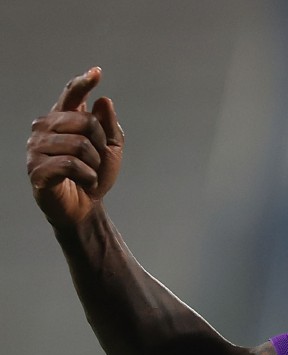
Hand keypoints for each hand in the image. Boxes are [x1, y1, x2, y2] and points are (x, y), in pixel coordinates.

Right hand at [27, 67, 123, 228]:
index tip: (96, 72)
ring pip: (79, 144)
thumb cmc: (94, 175)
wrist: (85, 208)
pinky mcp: (36, 169)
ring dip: (94, 163)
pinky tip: (85, 182)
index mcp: (62, 120)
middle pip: (83, 122)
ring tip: (89, 174)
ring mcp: (37, 148)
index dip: (82, 84)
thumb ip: (108, 126)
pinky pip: (71, 164)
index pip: (71, 96)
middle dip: (100, 143)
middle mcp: (44, 128)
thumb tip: (103, 101)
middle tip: (96, 161)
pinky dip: (88, 176)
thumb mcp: (110, 151)